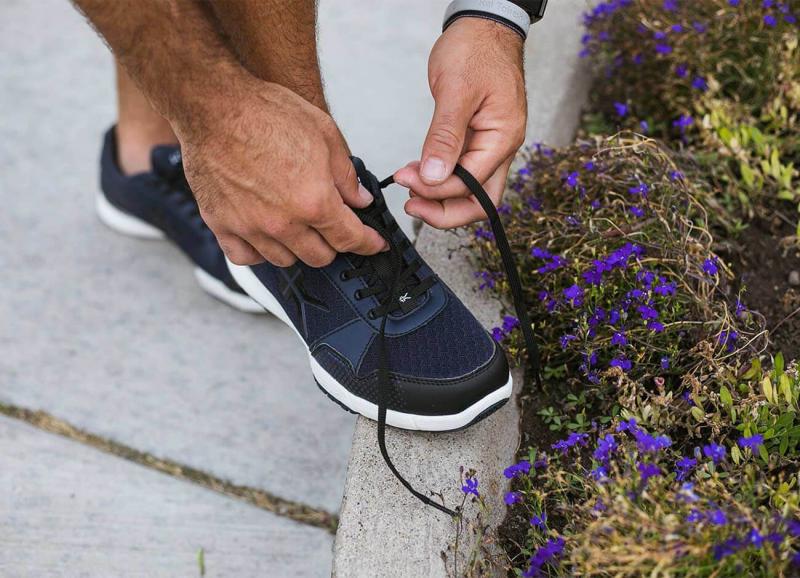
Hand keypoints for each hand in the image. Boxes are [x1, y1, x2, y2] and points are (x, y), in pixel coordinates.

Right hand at [175, 75, 385, 267]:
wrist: (214, 105)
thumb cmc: (265, 112)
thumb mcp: (325, 134)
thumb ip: (346, 175)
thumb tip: (359, 200)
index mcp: (313, 201)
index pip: (350, 239)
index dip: (368, 244)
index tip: (374, 244)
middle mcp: (282, 222)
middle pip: (319, 256)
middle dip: (334, 245)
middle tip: (335, 229)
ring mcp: (250, 227)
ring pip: (285, 260)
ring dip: (299, 249)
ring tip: (301, 229)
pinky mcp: (222, 224)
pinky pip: (245, 257)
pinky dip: (260, 254)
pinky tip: (267, 238)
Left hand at [393, 17, 526, 228]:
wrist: (483, 26)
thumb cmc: (475, 49)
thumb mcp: (455, 91)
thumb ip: (444, 137)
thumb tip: (433, 176)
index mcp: (503, 138)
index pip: (472, 186)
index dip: (437, 191)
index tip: (406, 181)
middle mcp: (502, 148)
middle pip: (480, 202)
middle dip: (444, 211)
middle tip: (411, 204)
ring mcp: (492, 146)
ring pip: (471, 191)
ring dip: (441, 196)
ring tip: (410, 185)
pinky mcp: (479, 140)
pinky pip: (465, 172)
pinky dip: (442, 178)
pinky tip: (420, 171)